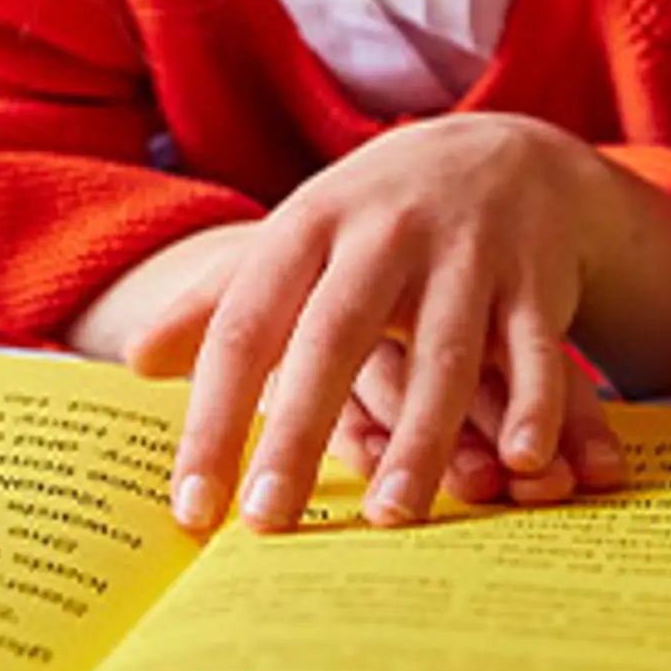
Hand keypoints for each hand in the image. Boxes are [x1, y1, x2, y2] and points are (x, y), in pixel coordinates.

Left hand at [154, 114, 634, 533]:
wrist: (505, 150)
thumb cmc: (375, 218)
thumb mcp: (296, 238)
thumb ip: (217, 299)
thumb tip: (134, 360)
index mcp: (308, 227)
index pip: (245, 327)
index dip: (213, 417)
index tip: (192, 506)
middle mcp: (384, 235)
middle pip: (334, 337)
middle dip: (298, 431)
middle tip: (267, 521)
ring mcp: (465, 254)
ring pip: (441, 354)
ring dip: (420, 438)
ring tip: (390, 517)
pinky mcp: (537, 278)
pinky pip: (536, 349)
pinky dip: (535, 404)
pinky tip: (521, 462)